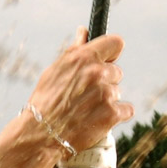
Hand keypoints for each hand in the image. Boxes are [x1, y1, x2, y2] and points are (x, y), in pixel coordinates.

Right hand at [27, 29, 131, 151]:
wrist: (40, 135)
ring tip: (86, 110)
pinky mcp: (113, 114)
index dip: (111, 53)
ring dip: (107, 100)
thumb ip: (75, 50)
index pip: (115, 43)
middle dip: (105, 82)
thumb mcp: (54, 71)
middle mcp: (97, 73)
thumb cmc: (44, 102)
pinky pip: (126, 110)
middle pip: (116, 72)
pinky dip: (115, 116)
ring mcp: (106, 94)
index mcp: (83, 58)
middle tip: (86, 95)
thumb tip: (83, 32)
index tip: (107, 60)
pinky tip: (98, 120)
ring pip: (117, 92)